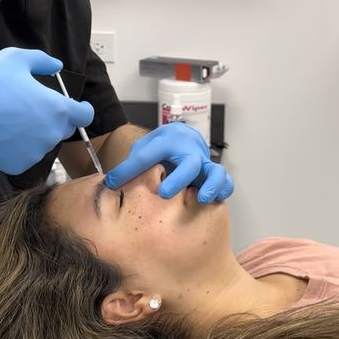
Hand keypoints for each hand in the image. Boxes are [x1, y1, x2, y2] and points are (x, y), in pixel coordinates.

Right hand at [0, 47, 93, 174]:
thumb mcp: (16, 58)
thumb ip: (43, 61)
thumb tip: (57, 66)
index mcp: (57, 109)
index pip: (84, 115)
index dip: (81, 109)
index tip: (76, 107)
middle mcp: (50, 134)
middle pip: (63, 128)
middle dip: (54, 119)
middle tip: (31, 109)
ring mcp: (35, 152)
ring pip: (43, 142)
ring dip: (36, 133)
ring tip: (12, 120)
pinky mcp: (18, 165)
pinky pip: (26, 156)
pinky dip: (19, 148)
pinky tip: (3, 135)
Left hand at [104, 123, 233, 203]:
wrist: (185, 137)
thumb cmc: (162, 147)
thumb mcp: (144, 148)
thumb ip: (132, 163)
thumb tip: (112, 182)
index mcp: (168, 141)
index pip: (147, 155)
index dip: (128, 170)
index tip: (113, 183)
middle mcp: (189, 150)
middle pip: (189, 163)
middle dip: (178, 179)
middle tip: (163, 194)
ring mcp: (204, 162)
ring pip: (215, 171)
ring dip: (210, 185)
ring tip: (202, 199)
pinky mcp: (214, 174)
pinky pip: (226, 181)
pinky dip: (223, 190)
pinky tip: (214, 201)